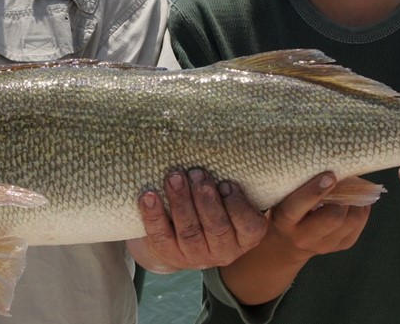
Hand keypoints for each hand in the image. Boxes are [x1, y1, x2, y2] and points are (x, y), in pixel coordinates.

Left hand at [128, 168, 265, 272]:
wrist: (177, 236)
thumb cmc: (210, 205)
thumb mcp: (227, 197)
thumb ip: (234, 180)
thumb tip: (237, 143)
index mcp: (245, 237)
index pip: (250, 226)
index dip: (237, 205)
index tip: (226, 183)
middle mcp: (224, 251)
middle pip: (216, 227)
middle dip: (205, 199)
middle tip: (196, 173)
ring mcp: (195, 257)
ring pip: (189, 231)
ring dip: (181, 202)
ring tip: (174, 177)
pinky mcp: (169, 255)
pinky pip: (161, 237)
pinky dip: (154, 216)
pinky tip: (149, 196)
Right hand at [267, 172, 370, 258]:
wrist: (286, 243)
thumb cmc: (284, 208)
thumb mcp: (283, 197)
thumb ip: (298, 184)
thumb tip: (330, 165)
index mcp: (284, 221)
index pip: (297, 207)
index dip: (315, 190)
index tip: (329, 175)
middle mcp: (303, 237)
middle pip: (333, 218)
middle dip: (344, 196)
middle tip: (345, 179)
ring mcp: (324, 245)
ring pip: (351, 221)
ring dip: (356, 199)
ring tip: (353, 186)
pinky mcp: (341, 246)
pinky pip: (358, 225)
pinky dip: (361, 208)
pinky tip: (354, 198)